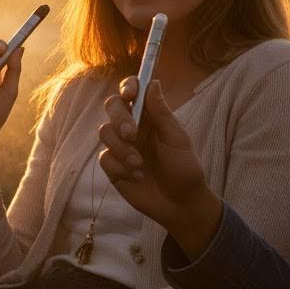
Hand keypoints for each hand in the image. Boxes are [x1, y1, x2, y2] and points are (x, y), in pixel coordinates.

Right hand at [98, 78, 220, 254]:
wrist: (180, 205)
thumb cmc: (185, 170)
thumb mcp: (177, 140)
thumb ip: (162, 113)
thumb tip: (153, 83)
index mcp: (151, 116)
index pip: (132, 91)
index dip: (128, 87)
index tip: (130, 94)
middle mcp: (133, 127)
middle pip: (112, 107)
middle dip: (119, 118)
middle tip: (132, 135)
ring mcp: (121, 146)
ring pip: (105, 132)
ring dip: (122, 149)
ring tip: (139, 165)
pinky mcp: (113, 166)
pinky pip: (104, 158)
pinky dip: (119, 167)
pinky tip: (137, 177)